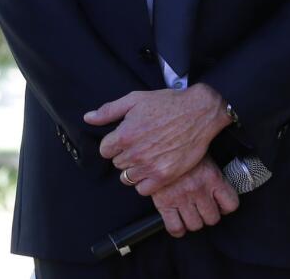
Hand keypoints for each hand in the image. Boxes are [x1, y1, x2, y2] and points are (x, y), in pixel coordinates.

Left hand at [84, 83, 229, 194]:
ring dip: (135, 169)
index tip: (129, 138)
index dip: (116, 143)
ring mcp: (150, 166)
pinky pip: (142, 189)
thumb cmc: (169, 103)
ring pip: (128, 177)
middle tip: (143, 144)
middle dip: (126, 155)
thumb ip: (109, 110)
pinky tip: (154, 168)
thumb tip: (87, 118)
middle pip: (117, 164)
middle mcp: (135, 153)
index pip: (105, 150)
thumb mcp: (137, 99)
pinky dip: (146, 182)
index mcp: (124, 135)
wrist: (201, 112)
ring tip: (149, 156)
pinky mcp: (164, 176)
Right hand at [151, 156, 238, 236]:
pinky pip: (175, 228)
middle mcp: (199, 190)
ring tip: (191, 214)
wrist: (159, 145)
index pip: (231, 204)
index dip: (226, 207)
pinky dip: (178, 229)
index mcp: (213, 177)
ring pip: (195, 225)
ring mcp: (182, 198)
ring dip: (194, 222)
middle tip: (204, 209)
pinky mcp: (165, 204)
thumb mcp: (205, 155)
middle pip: (212, 218)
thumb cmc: (183, 150)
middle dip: (209, 215)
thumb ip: (213, 172)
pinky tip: (178, 222)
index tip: (221, 205)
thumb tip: (221, 183)